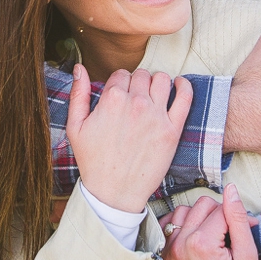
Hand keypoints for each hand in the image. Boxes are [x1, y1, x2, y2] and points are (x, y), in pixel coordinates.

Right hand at [66, 65, 191, 213]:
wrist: (114, 192)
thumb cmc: (93, 161)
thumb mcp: (75, 127)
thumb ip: (78, 94)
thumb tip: (80, 68)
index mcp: (112, 99)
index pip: (121, 74)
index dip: (119, 83)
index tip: (120, 95)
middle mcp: (136, 103)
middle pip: (141, 75)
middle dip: (137, 83)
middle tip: (134, 98)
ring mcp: (156, 115)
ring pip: (162, 79)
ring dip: (157, 82)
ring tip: (153, 94)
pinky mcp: (172, 129)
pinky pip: (185, 96)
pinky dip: (184, 86)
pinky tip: (179, 85)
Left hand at [157, 184, 260, 259]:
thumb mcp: (247, 254)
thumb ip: (237, 218)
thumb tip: (231, 189)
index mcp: (201, 245)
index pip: (219, 208)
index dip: (236, 215)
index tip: (245, 229)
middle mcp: (179, 248)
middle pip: (199, 206)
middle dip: (217, 215)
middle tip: (230, 234)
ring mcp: (167, 257)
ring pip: (181, 214)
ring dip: (198, 219)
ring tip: (213, 237)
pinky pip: (168, 232)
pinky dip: (180, 230)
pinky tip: (195, 240)